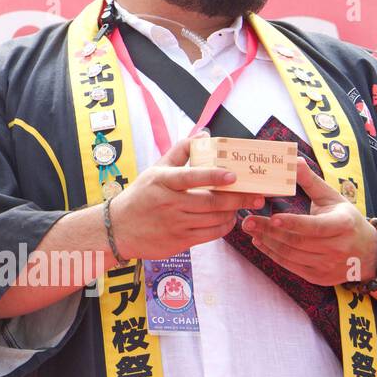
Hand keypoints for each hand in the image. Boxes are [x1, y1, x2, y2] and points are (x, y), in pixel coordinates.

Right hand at [109, 134, 264, 260]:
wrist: (119, 228)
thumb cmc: (141, 195)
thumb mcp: (155, 170)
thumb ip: (180, 152)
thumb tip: (204, 135)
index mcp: (162, 181)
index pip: (190, 177)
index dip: (213, 176)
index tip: (233, 176)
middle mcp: (169, 203)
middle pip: (211, 202)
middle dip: (238, 199)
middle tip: (257, 195)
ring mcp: (175, 224)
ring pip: (214, 219)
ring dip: (232, 213)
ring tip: (241, 206)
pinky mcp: (180, 241)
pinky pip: (210, 235)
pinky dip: (224, 226)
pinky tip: (228, 219)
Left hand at [241, 159, 376, 286]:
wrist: (367, 252)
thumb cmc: (346, 219)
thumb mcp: (332, 198)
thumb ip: (311, 181)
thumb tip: (294, 159)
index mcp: (343, 225)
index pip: (314, 226)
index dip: (293, 223)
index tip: (273, 216)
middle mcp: (338, 248)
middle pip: (297, 241)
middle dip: (269, 231)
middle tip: (248, 221)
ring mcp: (328, 265)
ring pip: (291, 255)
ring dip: (267, 242)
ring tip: (250, 229)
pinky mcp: (319, 277)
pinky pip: (291, 266)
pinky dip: (272, 254)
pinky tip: (259, 242)